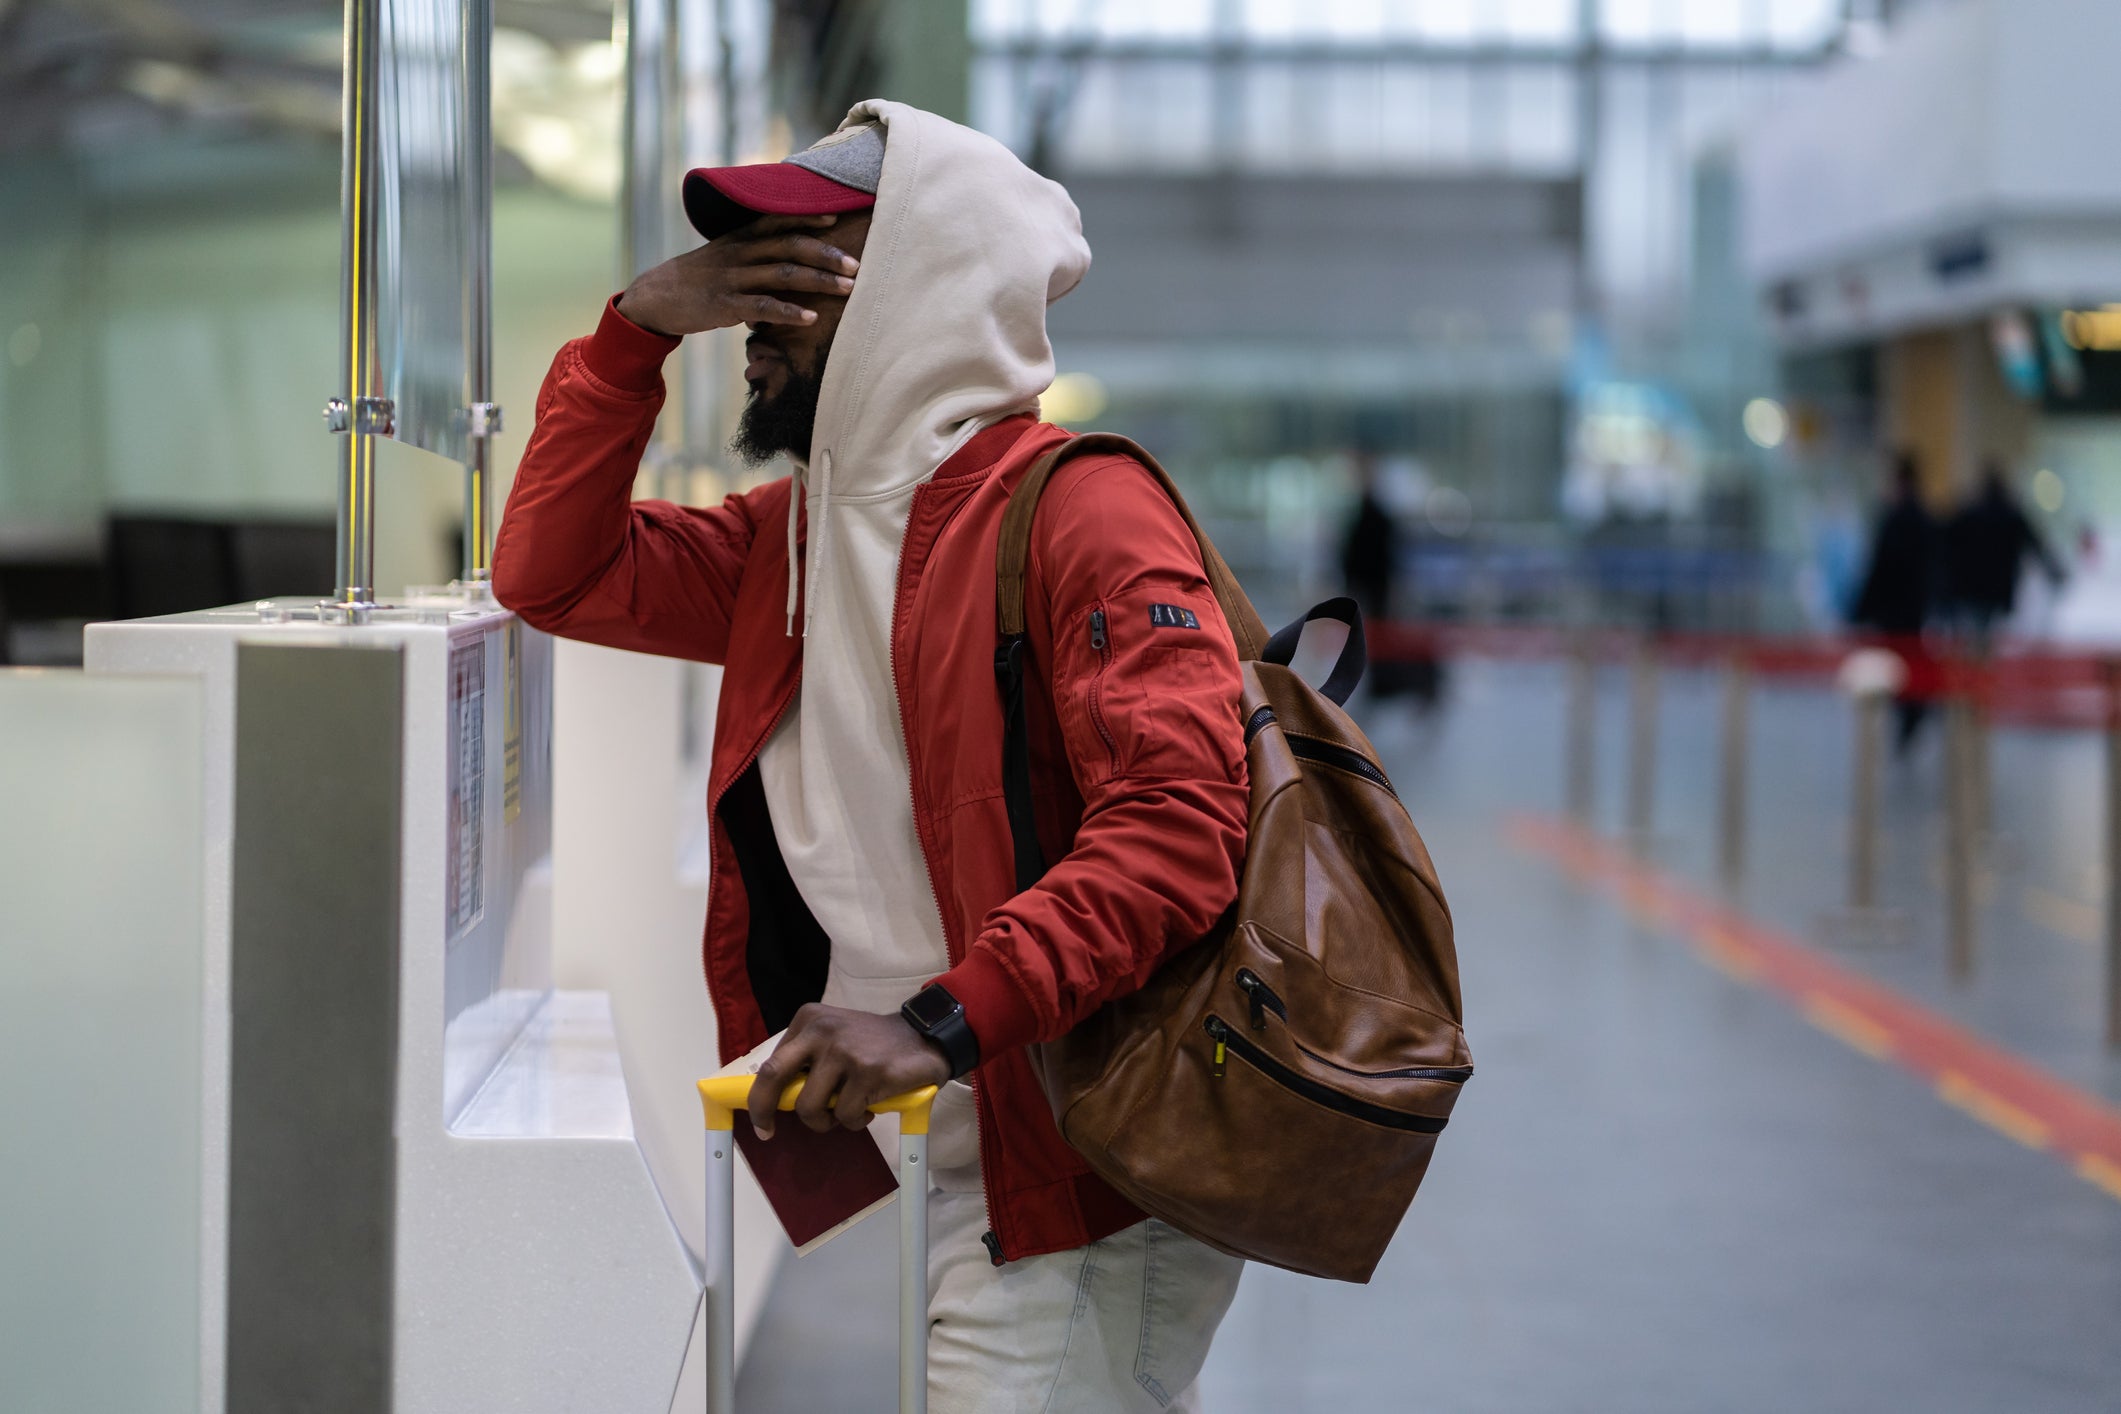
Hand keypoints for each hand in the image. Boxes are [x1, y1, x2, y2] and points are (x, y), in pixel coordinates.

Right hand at [617, 213, 858, 337]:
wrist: (656, 297)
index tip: (837, 218)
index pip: (778, 220)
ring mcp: (732, 279)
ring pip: (782, 275)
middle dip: (825, 254)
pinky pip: (763, 307)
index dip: (807, 217)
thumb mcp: (726, 256)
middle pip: (789, 246)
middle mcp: (740, 253)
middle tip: (856, 265)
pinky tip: (811, 319)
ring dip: (818, 281)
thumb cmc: (701, 278)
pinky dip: (789, 312)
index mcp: (741, 238)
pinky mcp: (725, 306)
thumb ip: (757, 252)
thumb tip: (794, 255)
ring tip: (848, 289)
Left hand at [746, 1003, 950, 1138]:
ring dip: (825, 1122)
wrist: (923, 1038)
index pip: (771, 1062)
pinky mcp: (867, 1072)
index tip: (762, 1118)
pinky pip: (845, 1115)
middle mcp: (822, 1030)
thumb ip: (806, 1058)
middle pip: (774, 1076)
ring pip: (810, 1106)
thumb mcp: (833, 1037)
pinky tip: (868, 1109)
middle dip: (763, 1110)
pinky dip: (854, 1122)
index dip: (760, 1096)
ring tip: (845, 1114)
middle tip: (765, 1132)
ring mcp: (844, 1051)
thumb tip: (773, 1096)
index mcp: (809, 1020)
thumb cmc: (872, 1045)